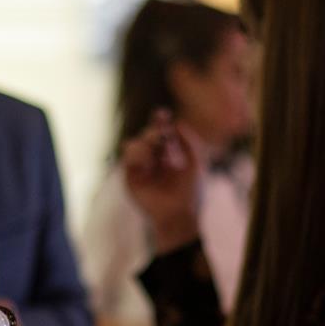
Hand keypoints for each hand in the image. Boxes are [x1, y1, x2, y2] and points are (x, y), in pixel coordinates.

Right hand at [121, 110, 200, 252]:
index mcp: (169, 155)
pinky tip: (148, 163)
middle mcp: (154, 159)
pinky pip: (128, 155)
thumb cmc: (191, 190)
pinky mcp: (131, 176)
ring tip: (157, 154)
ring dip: (146, 143)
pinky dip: (138, 154)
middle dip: (154, 132)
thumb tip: (178, 122)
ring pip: (134, 142)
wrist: (179, 212)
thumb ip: (189, 141)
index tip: (163, 113)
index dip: (160, 122)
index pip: (161, 133)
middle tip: (162, 137)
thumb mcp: (196, 161)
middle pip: (147, 135)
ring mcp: (141, 168)